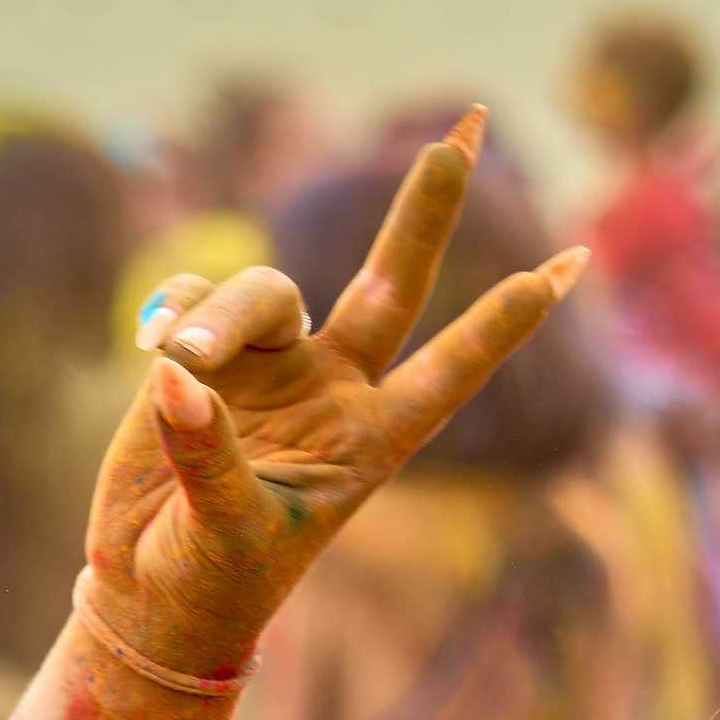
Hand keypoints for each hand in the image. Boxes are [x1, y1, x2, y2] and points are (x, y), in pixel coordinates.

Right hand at [89, 109, 586, 676]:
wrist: (152, 592)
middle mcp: (336, 390)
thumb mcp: (227, 533)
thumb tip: (179, 377)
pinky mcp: (208, 359)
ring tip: (181, 357)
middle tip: (470, 127)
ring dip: (223, 313)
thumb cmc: (212, 581)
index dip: (507, 319)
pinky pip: (199, 300)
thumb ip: (208, 454)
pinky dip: (177, 312)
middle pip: (392, 281)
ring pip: (268, 292)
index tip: (571, 263)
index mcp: (375, 441)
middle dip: (428, 208)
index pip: (455, 370)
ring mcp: (276, 368)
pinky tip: (149, 348)